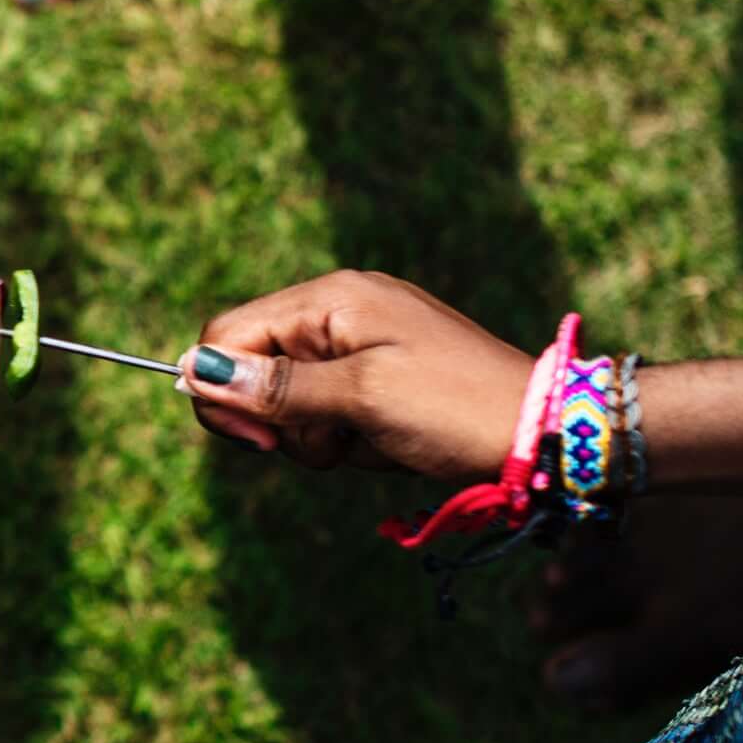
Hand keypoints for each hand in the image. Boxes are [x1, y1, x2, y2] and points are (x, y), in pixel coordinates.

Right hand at [182, 270, 531, 477]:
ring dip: (316, 436)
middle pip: (255, 368)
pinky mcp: (381, 376)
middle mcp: (341, 310)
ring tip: (368, 442)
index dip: (223, 390)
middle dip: (280, 419)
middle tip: (329, 442)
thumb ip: (278, 387)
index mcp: (332, 299)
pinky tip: (384, 444)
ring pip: (289, 399)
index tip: (259, 444)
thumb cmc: (456, 407)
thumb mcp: (362, 398)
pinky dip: (345, 438)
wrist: (548, 432)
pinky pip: (329, 411)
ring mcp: (363, 343)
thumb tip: (194, 370)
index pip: (228, 334)